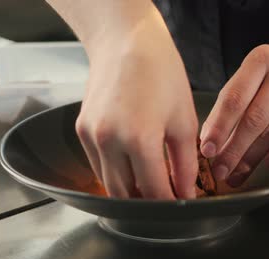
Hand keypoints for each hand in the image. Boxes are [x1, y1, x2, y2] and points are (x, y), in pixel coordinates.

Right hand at [76, 7, 197, 198]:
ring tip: (151, 184)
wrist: (126, 42)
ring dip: (129, 191)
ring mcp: (91, 136)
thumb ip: (185, 164)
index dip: (169, 204)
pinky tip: (133, 165)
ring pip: (109, 183)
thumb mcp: (183, 120)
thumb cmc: (161, 73)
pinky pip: (98, 165)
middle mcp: (109, 141)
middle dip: (148, 202)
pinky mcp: (82, 130)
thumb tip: (186, 193)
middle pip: (126, 194)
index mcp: (139, 139)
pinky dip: (115, 173)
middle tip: (166, 198)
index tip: (180, 206)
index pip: (154, 191)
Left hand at [200, 41, 268, 186]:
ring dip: (252, 158)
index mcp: (260, 59)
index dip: (219, 127)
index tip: (206, 150)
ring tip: (236, 176)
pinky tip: (267, 164)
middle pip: (254, 119)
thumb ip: (228, 103)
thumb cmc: (268, 73)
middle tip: (219, 171)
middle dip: (234, 149)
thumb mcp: (247, 76)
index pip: (235, 99)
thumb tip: (208, 141)